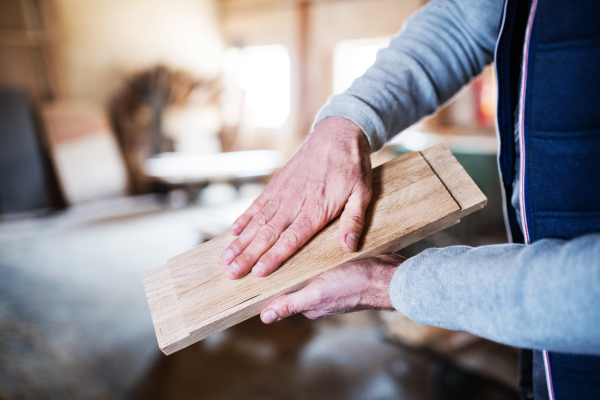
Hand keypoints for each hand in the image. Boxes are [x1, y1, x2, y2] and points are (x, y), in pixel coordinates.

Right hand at [221, 116, 371, 278]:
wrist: (337, 134)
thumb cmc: (352, 166)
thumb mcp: (362, 193)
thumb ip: (353, 221)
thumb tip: (349, 247)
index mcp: (315, 210)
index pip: (291, 239)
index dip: (274, 256)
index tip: (258, 272)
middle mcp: (294, 204)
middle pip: (267, 235)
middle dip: (248, 255)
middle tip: (231, 273)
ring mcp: (282, 193)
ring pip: (257, 222)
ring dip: (240, 241)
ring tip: (225, 259)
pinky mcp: (277, 184)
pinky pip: (257, 204)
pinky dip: (243, 218)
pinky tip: (232, 232)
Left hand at [259, 254, 404, 322]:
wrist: (389, 275)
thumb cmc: (355, 286)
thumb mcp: (318, 294)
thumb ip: (291, 304)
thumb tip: (265, 317)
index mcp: (309, 304)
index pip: (281, 294)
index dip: (268, 283)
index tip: (255, 268)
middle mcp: (318, 294)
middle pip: (292, 281)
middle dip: (281, 267)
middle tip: (268, 246)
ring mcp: (330, 281)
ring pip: (306, 269)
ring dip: (299, 258)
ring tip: (287, 239)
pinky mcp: (340, 268)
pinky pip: (321, 260)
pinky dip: (315, 252)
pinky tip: (310, 240)